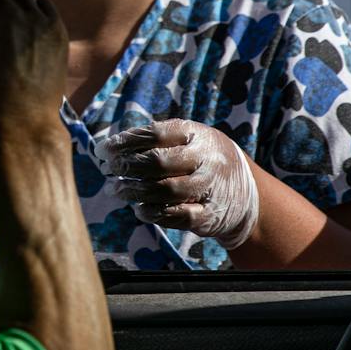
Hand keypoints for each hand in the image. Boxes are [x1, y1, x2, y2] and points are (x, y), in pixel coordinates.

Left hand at [105, 119, 260, 248]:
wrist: (248, 193)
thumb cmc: (202, 160)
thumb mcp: (189, 139)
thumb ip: (156, 141)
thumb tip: (109, 148)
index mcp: (197, 134)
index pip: (155, 134)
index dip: (124, 142)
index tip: (103, 150)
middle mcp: (206, 159)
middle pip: (158, 162)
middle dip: (126, 166)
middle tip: (107, 169)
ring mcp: (210, 187)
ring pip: (166, 190)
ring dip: (134, 191)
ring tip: (116, 190)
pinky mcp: (210, 215)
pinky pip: (178, 216)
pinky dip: (153, 213)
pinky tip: (139, 209)